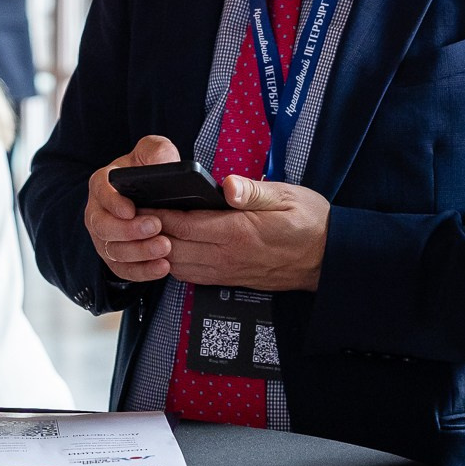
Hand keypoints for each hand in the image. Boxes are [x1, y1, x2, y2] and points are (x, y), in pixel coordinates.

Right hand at [84, 136, 180, 282]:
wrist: (154, 197)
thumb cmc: (150, 172)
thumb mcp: (154, 152)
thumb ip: (156, 151)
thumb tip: (161, 163)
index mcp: (102, 184)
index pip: (100, 191)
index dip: (113, 202)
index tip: (130, 209)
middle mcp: (97, 212)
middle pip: (102, 226)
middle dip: (128, 230)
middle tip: (156, 226)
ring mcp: (104, 238)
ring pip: (113, 251)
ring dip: (139, 252)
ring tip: (165, 247)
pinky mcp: (115, 258)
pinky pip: (123, 270)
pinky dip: (142, 272)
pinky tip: (162, 267)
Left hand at [157, 175, 328, 291]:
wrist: (329, 259)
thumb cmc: (309, 222)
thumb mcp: (287, 196)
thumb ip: (253, 191)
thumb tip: (227, 185)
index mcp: (238, 232)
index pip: (183, 224)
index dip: (157, 214)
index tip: (141, 200)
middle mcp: (227, 256)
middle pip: (173, 248)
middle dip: (150, 232)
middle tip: (135, 213)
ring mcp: (227, 272)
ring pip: (178, 266)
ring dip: (160, 250)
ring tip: (149, 229)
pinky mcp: (229, 280)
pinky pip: (192, 276)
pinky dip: (175, 263)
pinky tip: (172, 247)